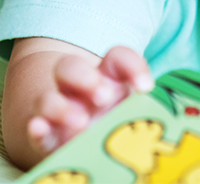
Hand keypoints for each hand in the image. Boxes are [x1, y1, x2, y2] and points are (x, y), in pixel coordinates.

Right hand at [26, 46, 153, 154]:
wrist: (82, 142)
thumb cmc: (116, 122)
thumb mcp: (134, 111)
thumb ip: (145, 108)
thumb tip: (164, 120)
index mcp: (107, 77)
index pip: (117, 57)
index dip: (132, 65)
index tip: (146, 87)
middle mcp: (78, 89)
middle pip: (70, 66)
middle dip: (86, 79)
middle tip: (105, 97)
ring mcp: (58, 110)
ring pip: (48, 98)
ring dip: (61, 108)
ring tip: (81, 123)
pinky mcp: (44, 136)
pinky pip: (35, 127)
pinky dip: (36, 127)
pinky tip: (40, 128)